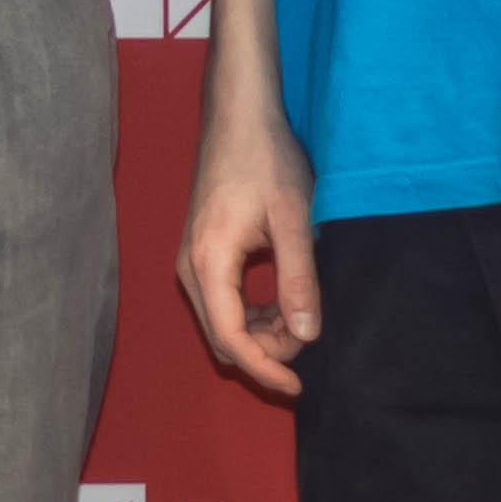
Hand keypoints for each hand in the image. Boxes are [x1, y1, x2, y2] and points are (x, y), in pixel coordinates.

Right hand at [176, 101, 324, 403]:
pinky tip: (283, 299)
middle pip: (222, 336)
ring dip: (261, 331)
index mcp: (209, 262)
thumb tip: (307, 335)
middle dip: (266, 350)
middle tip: (310, 336)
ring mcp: (193, 259)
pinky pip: (222, 300)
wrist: (238, 115)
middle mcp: (191, 266)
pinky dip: (253, 312)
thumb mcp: (293, 219)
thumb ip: (299, 279)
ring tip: (301, 315)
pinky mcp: (202, 251)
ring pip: (222, 320)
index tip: (299, 386)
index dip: (265, 368)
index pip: (230, 337)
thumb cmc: (266, 159)